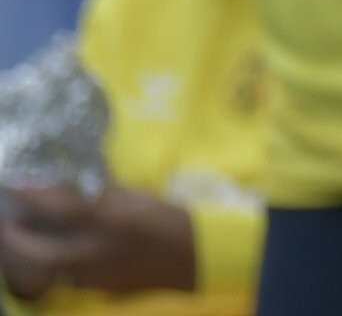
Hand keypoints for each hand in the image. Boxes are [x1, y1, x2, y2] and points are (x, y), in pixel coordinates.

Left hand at [0, 182, 198, 295]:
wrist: (193, 256)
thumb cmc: (167, 218)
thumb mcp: (135, 195)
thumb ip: (100, 192)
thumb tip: (67, 185)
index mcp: (109, 221)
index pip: (60, 206)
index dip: (31, 194)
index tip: (13, 184)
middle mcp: (95, 252)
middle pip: (39, 252)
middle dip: (15, 238)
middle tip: (9, 223)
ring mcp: (94, 276)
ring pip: (48, 268)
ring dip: (32, 253)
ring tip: (26, 238)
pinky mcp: (98, 288)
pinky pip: (68, 276)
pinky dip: (56, 264)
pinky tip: (60, 253)